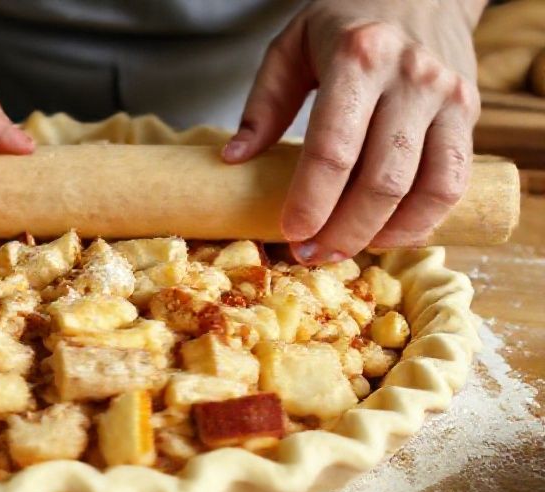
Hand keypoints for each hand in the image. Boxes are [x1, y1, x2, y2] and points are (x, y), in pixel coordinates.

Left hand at [223, 0, 485, 262]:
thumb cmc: (346, 20)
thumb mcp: (291, 47)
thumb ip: (263, 104)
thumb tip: (234, 160)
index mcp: (358, 58)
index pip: (334, 148)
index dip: (311, 201)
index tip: (290, 234)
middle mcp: (410, 77)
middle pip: (380, 179)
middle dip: (342, 231)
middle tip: (309, 255)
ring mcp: (446, 97)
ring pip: (423, 189)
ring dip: (380, 234)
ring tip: (343, 252)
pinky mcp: (470, 114)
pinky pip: (452, 184)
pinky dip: (421, 222)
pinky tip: (386, 235)